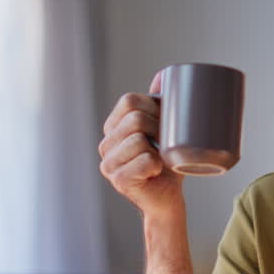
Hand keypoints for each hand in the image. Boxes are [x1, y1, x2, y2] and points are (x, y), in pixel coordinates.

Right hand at [98, 71, 183, 216]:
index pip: (129, 101)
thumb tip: (164, 75)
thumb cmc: (168, 163)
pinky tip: (156, 171)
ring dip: (158, 149)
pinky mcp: (118, 180)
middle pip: (135, 119)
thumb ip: (161, 103)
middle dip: (158, 127)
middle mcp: (106, 144)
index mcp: (114, 127)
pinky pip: (143, 162)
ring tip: (161, 158)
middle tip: (167, 142)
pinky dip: (156, 165)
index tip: (167, 119)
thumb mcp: (166, 130)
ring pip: (138, 140)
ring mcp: (108, 163)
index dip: (153, 105)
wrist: (168, 198)